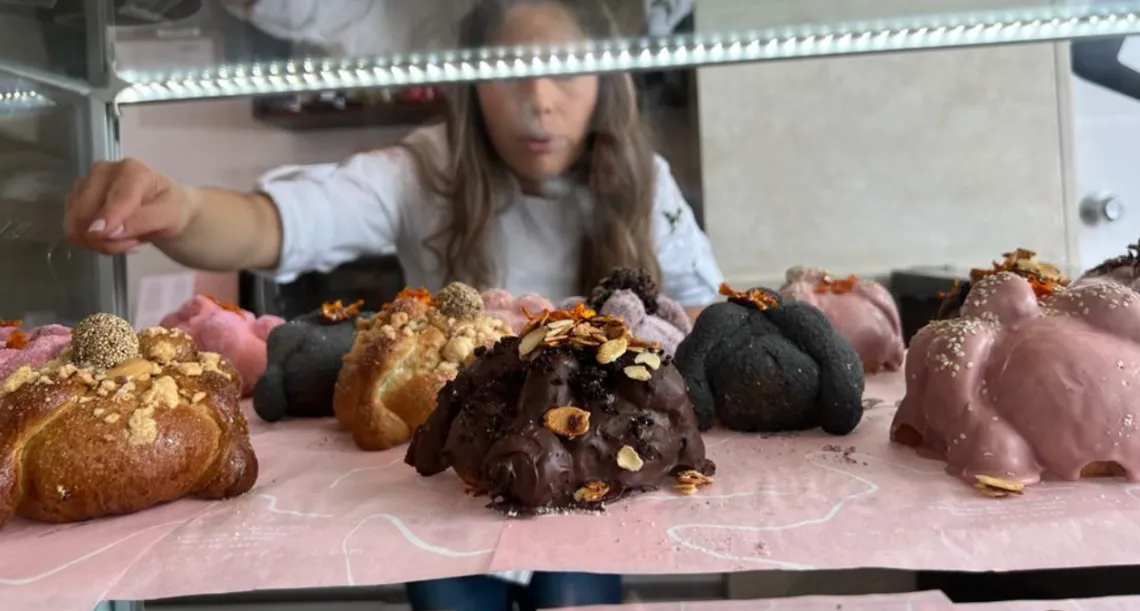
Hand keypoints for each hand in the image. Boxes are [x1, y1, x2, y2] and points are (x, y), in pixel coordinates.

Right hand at [64, 158, 194, 254]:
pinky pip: (72, 228)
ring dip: (98, 242)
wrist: (163, 208)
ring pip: (76, 222)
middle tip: (131, 245)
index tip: (102, 235)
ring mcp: (86, 184)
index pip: (116, 196)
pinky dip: (90, 241)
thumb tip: (108, 231)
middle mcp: (103, 171)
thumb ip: (142, 221)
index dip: (108, 217)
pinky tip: (111, 238)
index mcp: (132, 170)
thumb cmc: (169, 208)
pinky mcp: (76, 199)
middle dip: (105, 238)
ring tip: (125, 241)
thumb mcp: (170, 216)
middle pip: (87, 211)